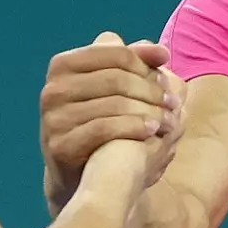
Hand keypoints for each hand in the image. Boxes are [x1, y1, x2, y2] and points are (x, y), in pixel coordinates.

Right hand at [41, 32, 182, 205]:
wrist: (83, 175)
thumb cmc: (103, 122)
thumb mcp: (116, 89)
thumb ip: (137, 64)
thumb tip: (161, 52)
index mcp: (63, 66)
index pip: (115, 54)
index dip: (145, 64)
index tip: (166, 76)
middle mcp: (53, 89)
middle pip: (116, 79)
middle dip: (151, 90)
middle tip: (174, 102)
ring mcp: (53, 118)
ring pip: (113, 103)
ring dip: (150, 110)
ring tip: (170, 120)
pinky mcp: (60, 145)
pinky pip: (104, 128)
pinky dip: (134, 127)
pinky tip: (153, 131)